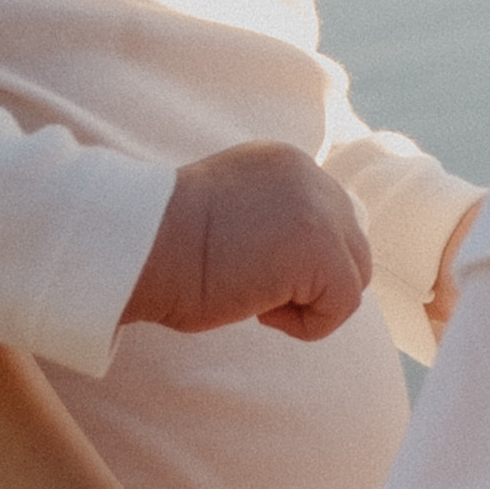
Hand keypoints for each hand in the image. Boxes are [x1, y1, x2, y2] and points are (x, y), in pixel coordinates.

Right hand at [127, 144, 371, 341]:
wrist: (137, 245)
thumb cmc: (163, 246)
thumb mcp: (232, 216)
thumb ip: (273, 221)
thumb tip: (301, 264)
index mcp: (285, 163)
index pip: (327, 221)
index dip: (298, 263)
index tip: (249, 270)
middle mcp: (310, 174)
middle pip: (350, 246)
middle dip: (313, 282)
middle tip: (253, 290)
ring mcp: (319, 208)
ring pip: (352, 276)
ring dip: (306, 302)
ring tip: (254, 299)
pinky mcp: (321, 248)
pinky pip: (343, 304)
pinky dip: (305, 324)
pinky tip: (258, 311)